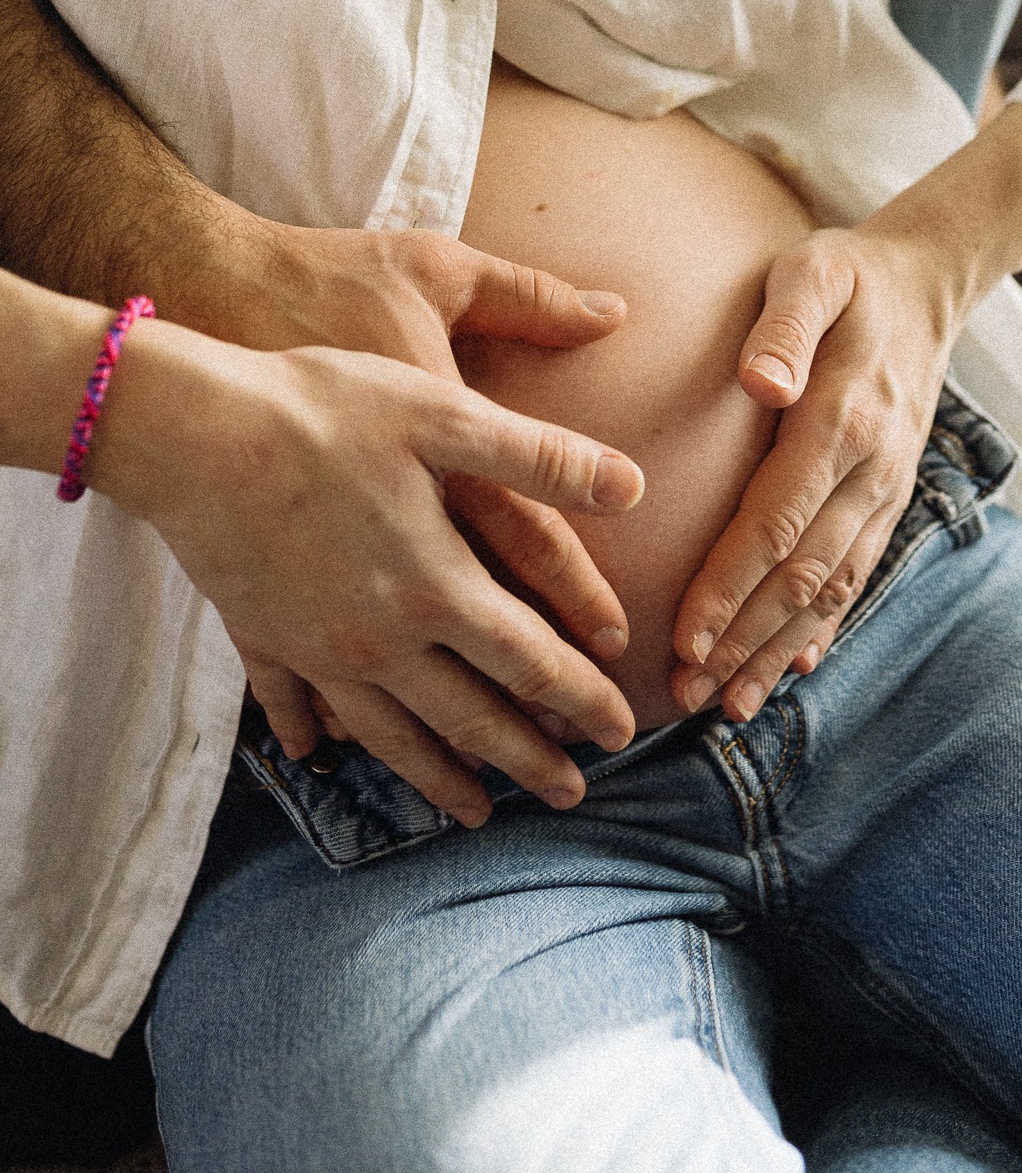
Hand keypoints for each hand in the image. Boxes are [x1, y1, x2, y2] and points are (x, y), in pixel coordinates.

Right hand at [211, 224, 639, 754]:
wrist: (191, 429)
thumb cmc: (322, 409)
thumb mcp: (444, 414)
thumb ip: (541, 458)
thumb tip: (632, 485)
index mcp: (437, 585)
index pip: (532, 662)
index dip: (583, 699)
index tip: (621, 731)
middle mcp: (380, 638)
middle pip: (471, 717)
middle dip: (529, 759)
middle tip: (572, 795)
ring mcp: (315, 647)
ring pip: (391, 733)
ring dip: (440, 775)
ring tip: (475, 811)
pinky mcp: (260, 633)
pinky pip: (294, 703)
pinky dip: (314, 734)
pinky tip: (319, 757)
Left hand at [671, 104, 1021, 723]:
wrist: (926, 282)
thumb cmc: (847, 274)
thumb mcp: (811, 272)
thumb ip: (784, 323)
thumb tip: (759, 383)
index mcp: (843, 419)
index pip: (779, 522)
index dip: (731, 587)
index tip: (686, 637)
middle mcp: (871, 468)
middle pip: (802, 575)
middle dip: (744, 640)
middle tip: (689, 696)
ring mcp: (886, 489)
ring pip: (830, 589)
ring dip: (779, 651)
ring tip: (730, 705)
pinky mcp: (888, 498)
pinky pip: (857, 574)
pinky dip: (824, 627)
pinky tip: (793, 670)